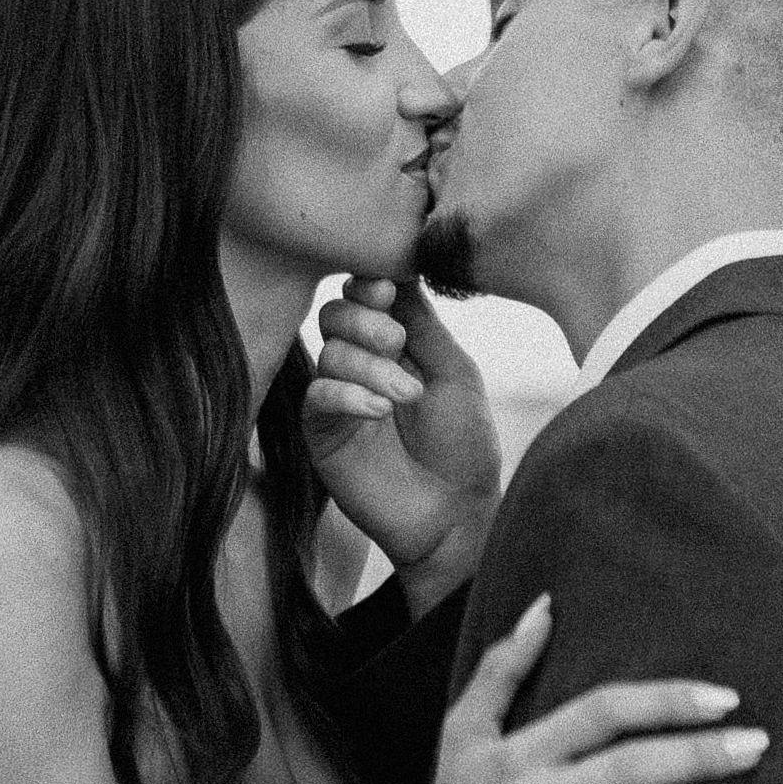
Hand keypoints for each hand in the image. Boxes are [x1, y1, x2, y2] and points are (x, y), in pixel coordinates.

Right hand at [304, 276, 501, 599]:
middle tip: (397, 343)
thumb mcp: (454, 372)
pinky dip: (346, 393)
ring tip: (405, 396)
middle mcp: (362, 364)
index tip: (388, 287)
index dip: (371, 283)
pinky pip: (318, 394)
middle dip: (366, 320)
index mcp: (396, 344)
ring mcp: (340, 397)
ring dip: (368, 365)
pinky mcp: (322, 432)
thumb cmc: (464, 445)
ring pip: (329, 351)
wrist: (456, 516)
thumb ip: (423, 324)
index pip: (366, 294)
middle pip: (336, 312)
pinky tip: (377, 410)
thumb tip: (399, 267)